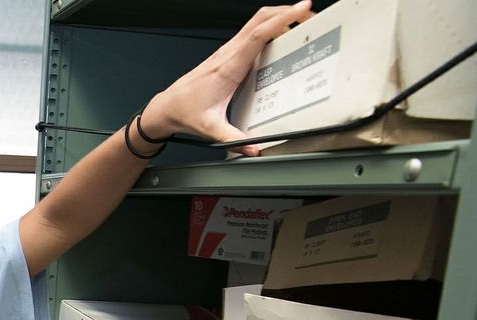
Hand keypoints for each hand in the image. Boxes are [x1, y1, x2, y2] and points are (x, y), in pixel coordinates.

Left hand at [142, 1, 313, 153]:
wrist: (167, 107)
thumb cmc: (185, 112)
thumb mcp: (210, 129)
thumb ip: (233, 139)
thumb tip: (254, 148)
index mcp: (227, 68)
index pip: (258, 35)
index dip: (282, 20)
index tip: (302, 9)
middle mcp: (228, 54)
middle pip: (259, 19)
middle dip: (287, 12)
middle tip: (309, 14)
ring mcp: (227, 51)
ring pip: (255, 23)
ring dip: (278, 17)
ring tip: (301, 21)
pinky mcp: (227, 54)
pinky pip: (251, 32)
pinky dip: (269, 26)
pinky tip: (279, 35)